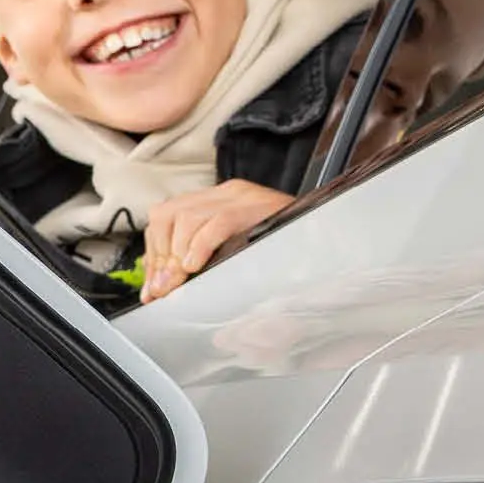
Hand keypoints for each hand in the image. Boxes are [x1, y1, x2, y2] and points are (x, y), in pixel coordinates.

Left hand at [141, 180, 293, 300]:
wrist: (331, 235)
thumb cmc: (286, 252)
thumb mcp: (238, 253)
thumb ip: (202, 261)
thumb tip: (163, 286)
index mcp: (219, 201)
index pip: (166, 217)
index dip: (154, 255)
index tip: (152, 288)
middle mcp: (227, 194)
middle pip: (168, 214)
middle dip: (160, 256)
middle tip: (163, 289)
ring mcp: (243, 197)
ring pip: (186, 217)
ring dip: (175, 255)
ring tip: (179, 281)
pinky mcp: (257, 206)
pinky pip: (217, 222)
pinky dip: (199, 246)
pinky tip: (195, 266)